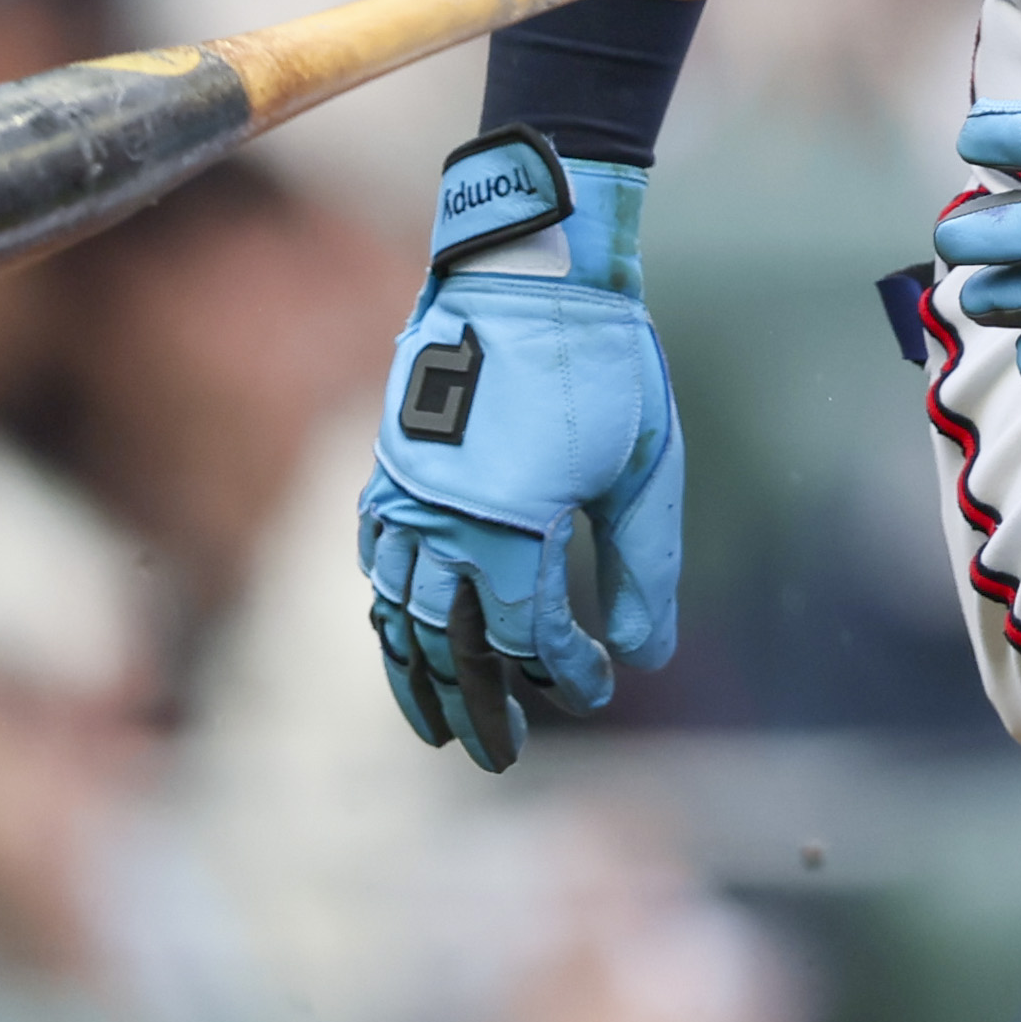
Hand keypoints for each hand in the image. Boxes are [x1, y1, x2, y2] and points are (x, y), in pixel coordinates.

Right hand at [356, 130, 683, 769]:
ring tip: (439, 725)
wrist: (527, 263)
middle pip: (449, 647)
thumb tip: (644, 655)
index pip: (530, 637)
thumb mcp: (644, 466)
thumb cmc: (603, 360)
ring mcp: (403, 495)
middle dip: (478, 707)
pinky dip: (386, 608)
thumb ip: (643, 566)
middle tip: (500, 758)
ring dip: (416, 677)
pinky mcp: (388, 466)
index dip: (566, 673)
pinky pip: (375, 559)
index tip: (595, 689)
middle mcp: (440, 523)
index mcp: (508, 528)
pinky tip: (400, 632)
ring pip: (396, 614)